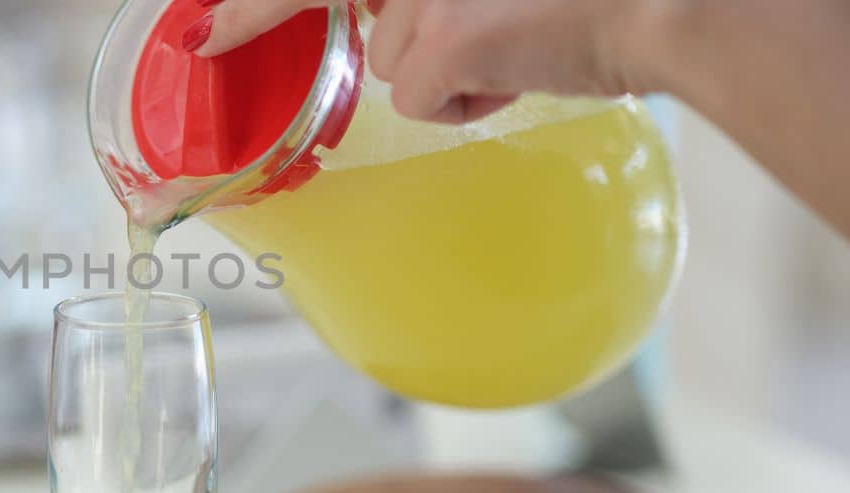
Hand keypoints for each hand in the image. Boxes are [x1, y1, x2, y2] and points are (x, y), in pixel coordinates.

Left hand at [191, 0, 671, 123]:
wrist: (669, 1)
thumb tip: (426, 39)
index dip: (252, 10)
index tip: (202, 32)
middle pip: (377, 27)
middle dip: (406, 44)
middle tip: (406, 37)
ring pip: (398, 64)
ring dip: (451, 71)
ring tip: (522, 47)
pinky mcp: (437, 46)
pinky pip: (420, 101)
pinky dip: (466, 104)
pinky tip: (517, 76)